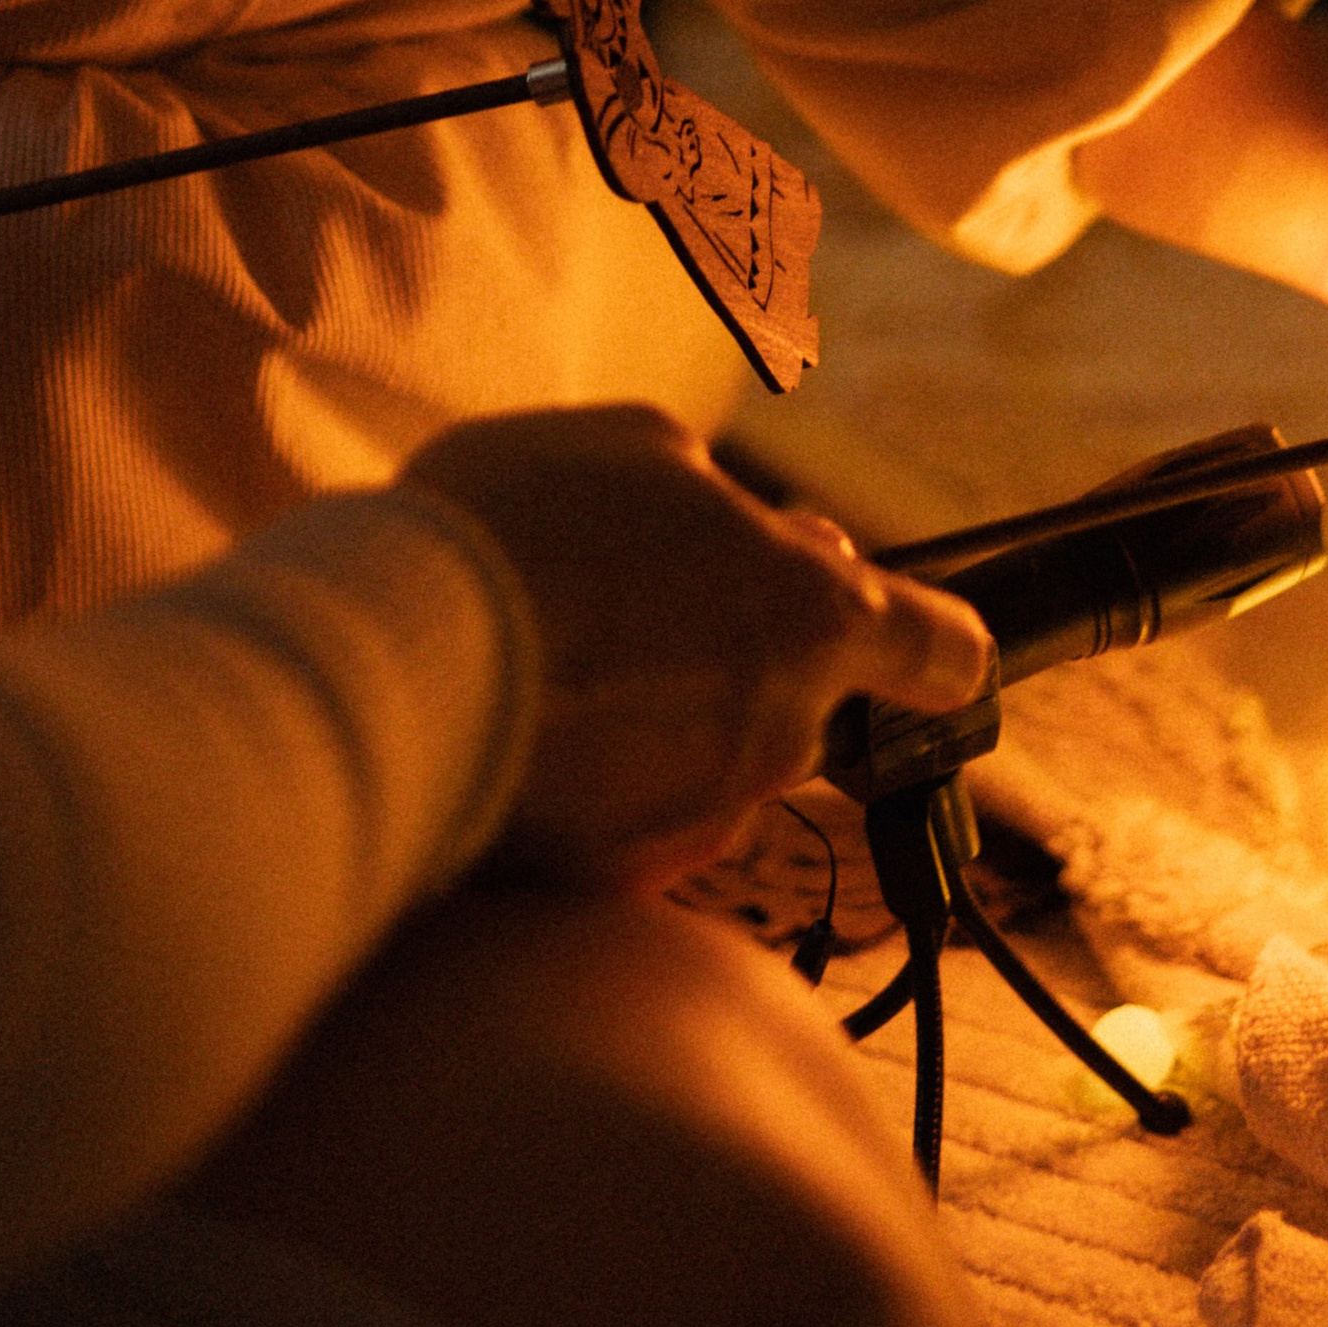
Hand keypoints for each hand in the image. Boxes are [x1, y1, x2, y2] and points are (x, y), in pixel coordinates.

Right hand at [404, 405, 993, 890]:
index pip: (942, 653)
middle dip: (735, 659)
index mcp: (810, 613)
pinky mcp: (618, 882)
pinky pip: (627, 826)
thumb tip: (752, 535)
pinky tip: (514, 731)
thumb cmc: (518, 523)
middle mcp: (780, 732)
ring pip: (705, 763)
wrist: (385, 659)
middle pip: (795, 699)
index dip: (927, 644)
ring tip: (542, 660)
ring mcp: (702, 820)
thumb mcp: (637, 444)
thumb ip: (723, 495)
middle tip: (624, 605)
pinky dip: (588, 788)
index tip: (906, 644)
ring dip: (651, 723)